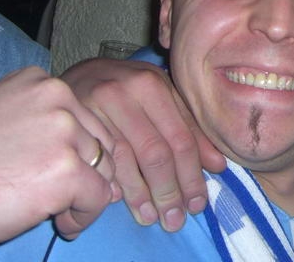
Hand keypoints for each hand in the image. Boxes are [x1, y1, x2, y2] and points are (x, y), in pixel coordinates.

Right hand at [0, 67, 116, 259]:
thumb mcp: (4, 120)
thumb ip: (48, 127)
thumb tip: (97, 157)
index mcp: (40, 81)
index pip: (86, 117)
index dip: (75, 151)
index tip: (48, 170)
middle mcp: (56, 96)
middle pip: (100, 141)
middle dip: (85, 173)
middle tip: (55, 194)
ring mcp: (63, 131)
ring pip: (104, 169)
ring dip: (85, 195)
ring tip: (55, 209)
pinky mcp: (66, 169)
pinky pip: (98, 198)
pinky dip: (84, 216)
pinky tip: (60, 221)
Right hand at [61, 58, 225, 230]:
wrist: (81, 73)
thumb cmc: (130, 88)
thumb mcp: (162, 98)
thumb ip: (188, 128)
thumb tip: (218, 166)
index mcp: (156, 84)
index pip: (181, 138)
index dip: (192, 175)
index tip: (198, 204)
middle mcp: (128, 92)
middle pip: (156, 152)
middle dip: (169, 191)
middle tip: (175, 220)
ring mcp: (98, 107)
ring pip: (126, 160)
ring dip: (141, 195)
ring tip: (152, 218)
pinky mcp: (76, 122)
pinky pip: (97, 159)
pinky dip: (111, 182)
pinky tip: (119, 202)